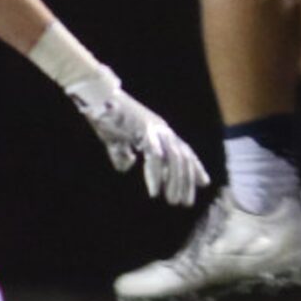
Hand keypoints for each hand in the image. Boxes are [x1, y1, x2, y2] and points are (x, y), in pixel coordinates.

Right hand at [64, 69, 208, 205]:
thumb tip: (126, 166)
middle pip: (183, 158)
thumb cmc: (105, 118)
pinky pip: (155, 158)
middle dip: (187, 181)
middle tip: (186, 202)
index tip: (203, 183)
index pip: (184, 150)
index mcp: (159, 130)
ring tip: (173, 201)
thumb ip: (123, 154)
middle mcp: (162, 129)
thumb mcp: (117, 141)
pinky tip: (155, 192)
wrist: (96, 97)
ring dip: (175, 182)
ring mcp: (155, 129)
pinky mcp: (144, 131)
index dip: (195, 166)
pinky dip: (156, 176)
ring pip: (173, 159)